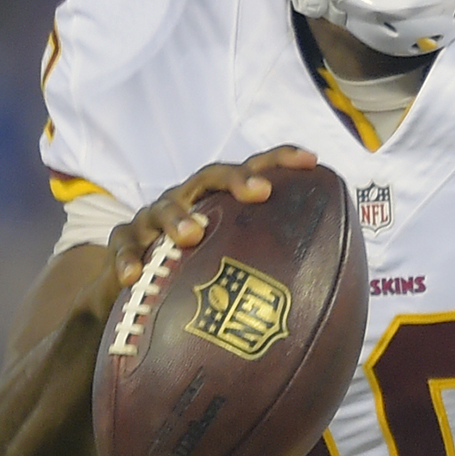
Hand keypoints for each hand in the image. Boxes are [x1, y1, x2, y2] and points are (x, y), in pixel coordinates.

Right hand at [83, 146, 318, 317]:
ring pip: (164, 207)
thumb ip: (270, 267)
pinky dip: (127, 259)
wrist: (136, 290)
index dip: (281, 160)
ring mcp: (153, 219)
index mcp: (220, 202)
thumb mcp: (233, 265)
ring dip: (178, 218)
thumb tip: (331, 295)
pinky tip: (134, 277)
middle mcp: (190, 201)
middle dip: (236, 180)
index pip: (254, 170)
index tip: (312, 161)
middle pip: (211, 177)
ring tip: (191, 235)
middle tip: (259, 193)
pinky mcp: (125, 242)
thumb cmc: (198, 273)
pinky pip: (123, 245)